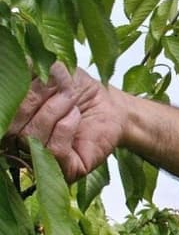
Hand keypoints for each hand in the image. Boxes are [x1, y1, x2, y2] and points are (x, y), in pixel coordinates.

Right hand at [4, 62, 125, 181]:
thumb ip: (33, 71)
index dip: (17, 92)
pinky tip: (75, 116)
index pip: (2, 112)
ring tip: (70, 100)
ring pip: (30, 138)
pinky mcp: (63, 171)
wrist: (111, 107)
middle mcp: (18, 145)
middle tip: (62, 87)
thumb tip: (23, 64)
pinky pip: (53, 150)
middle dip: (37, 99)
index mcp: (11, 121)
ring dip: (53, 111)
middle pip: (11, 126)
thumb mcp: (53, 74)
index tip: (38, 74)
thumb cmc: (79, 92)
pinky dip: (65, 127)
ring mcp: (39, 161)